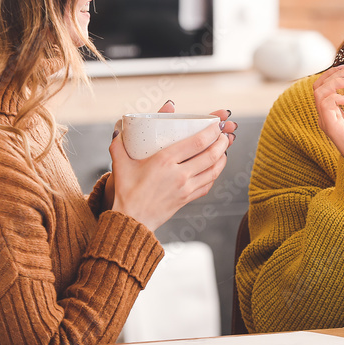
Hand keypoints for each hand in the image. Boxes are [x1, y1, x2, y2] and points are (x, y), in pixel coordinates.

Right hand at [107, 102, 236, 230]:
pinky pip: (208, 184)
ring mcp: (186, 188)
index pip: (197, 143)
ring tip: (224, 148)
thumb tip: (118, 129)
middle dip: (222, 142)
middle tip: (225, 134)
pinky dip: (215, 174)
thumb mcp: (120, 164)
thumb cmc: (126, 191)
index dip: (211, 131)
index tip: (216, 124)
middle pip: (210, 155)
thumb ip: (118, 144)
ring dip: (222, 157)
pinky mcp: (187, 199)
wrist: (131, 220)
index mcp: (165, 161)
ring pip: (213, 170)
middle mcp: (179, 174)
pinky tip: (214, 167)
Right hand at [313, 63, 343, 170]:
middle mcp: (326, 115)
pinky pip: (324, 104)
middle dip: (336, 72)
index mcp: (332, 111)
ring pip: (319, 92)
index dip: (338, 72)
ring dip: (336, 81)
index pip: (324, 85)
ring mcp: (327, 121)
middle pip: (319, 85)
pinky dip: (336, 95)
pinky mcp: (331, 128)